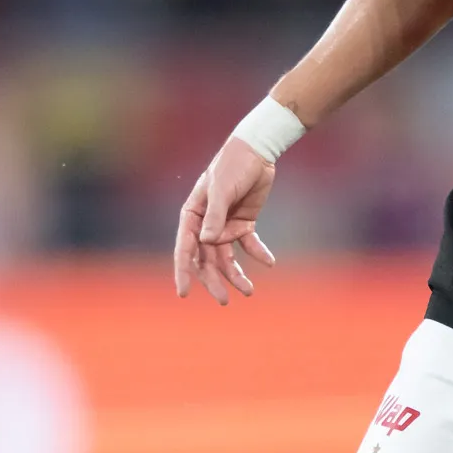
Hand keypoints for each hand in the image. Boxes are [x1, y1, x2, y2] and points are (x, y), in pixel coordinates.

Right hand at [173, 137, 280, 304]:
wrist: (257, 152)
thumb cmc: (232, 166)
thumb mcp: (221, 189)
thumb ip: (214, 215)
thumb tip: (206, 241)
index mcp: (193, 216)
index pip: (185, 249)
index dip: (183, 271)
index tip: (183, 293)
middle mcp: (206, 224)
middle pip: (207, 259)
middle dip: (214, 280)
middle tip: (224, 301)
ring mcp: (225, 225)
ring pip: (227, 257)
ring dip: (236, 275)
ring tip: (249, 291)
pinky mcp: (244, 223)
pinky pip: (249, 244)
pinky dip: (258, 253)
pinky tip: (269, 261)